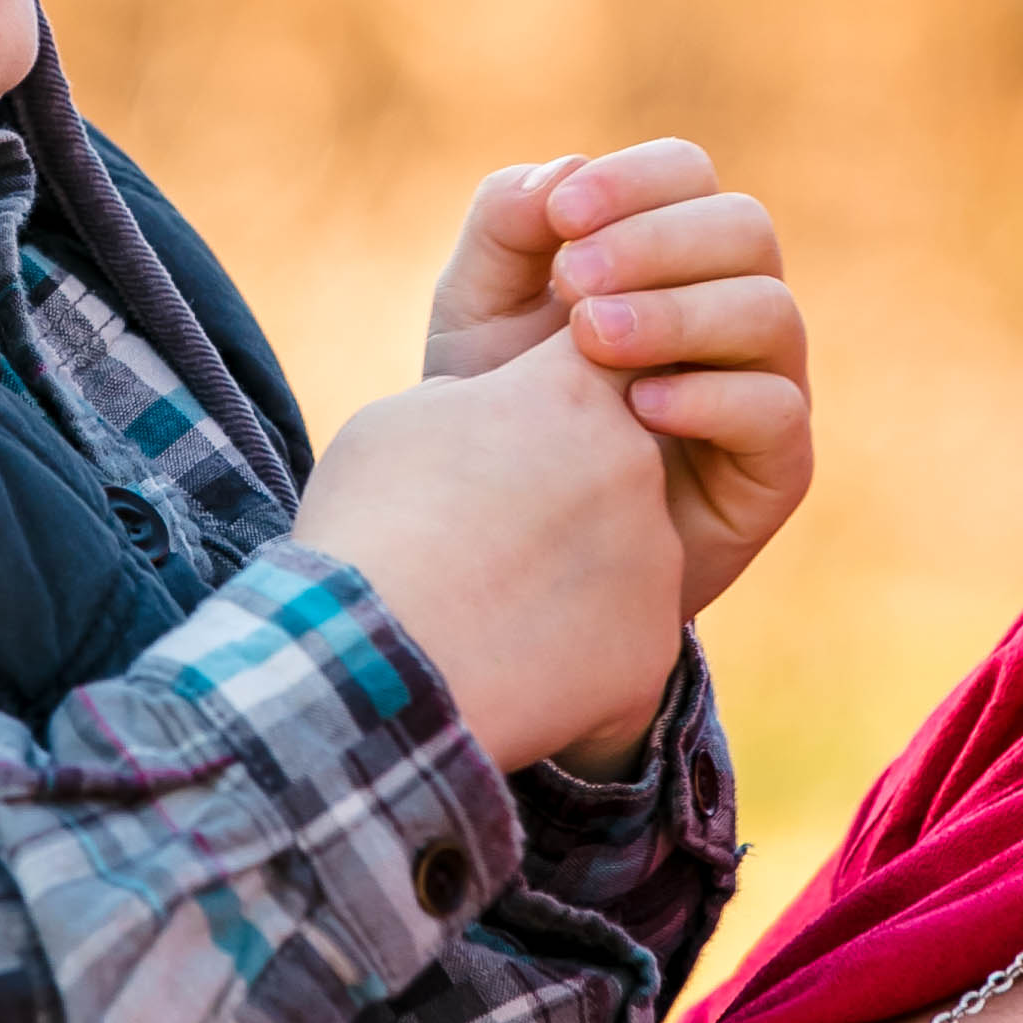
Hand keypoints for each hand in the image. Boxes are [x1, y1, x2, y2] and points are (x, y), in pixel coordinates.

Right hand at [291, 331, 685, 775]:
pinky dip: (575, 650)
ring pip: (622, 554)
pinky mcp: (655, 641)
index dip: (559, 394)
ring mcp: (654, 555)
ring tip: (490, 608)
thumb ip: (471, 405)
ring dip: (568, 573)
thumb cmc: (368, 528)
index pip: (602, 359)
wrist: (371, 661)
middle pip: (615, 464)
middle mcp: (632, 462)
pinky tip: (513, 664)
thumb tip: (493, 413)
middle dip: (561, 495)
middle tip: (488, 538)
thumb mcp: (397, 424)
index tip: (519, 429)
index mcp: (569, 394)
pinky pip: (623, 636)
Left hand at [423, 138, 812, 626]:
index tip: (563, 218)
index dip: (633, 182)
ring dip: (679, 313)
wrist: (508, 551)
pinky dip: (710, 397)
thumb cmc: (497, 418)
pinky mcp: (777, 466)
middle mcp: (729, 303)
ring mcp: (763, 382)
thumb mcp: (477, 318)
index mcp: (666, 252)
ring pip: (768, 310)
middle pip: (744, 228)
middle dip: (657, 242)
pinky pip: (777, 410)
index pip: (687, 174)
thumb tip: (563, 171)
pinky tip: (637, 410)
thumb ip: (506, 233)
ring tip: (591, 341)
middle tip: (575, 282)